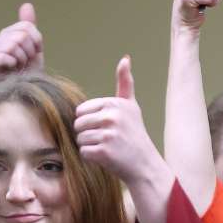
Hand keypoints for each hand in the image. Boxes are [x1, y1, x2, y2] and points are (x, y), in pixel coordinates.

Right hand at [0, 2, 44, 80]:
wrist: (23, 91)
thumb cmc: (27, 70)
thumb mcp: (34, 47)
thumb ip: (29, 26)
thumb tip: (27, 5)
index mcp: (9, 33)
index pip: (27, 27)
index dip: (36, 41)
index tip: (35, 52)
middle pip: (22, 36)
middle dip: (29, 52)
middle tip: (26, 62)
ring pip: (14, 45)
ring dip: (22, 59)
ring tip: (19, 67)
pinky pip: (4, 56)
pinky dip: (12, 63)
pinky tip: (12, 69)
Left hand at [73, 56, 161, 184]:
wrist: (144, 164)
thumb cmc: (135, 134)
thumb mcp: (131, 106)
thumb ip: (125, 83)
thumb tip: (125, 58)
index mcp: (115, 103)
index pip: (81, 111)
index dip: (89, 121)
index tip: (107, 127)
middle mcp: (112, 117)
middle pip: (78, 124)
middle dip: (87, 134)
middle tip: (106, 139)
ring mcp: (109, 134)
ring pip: (80, 139)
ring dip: (89, 146)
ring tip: (107, 148)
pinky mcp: (104, 151)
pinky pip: (83, 152)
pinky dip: (91, 158)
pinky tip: (106, 157)